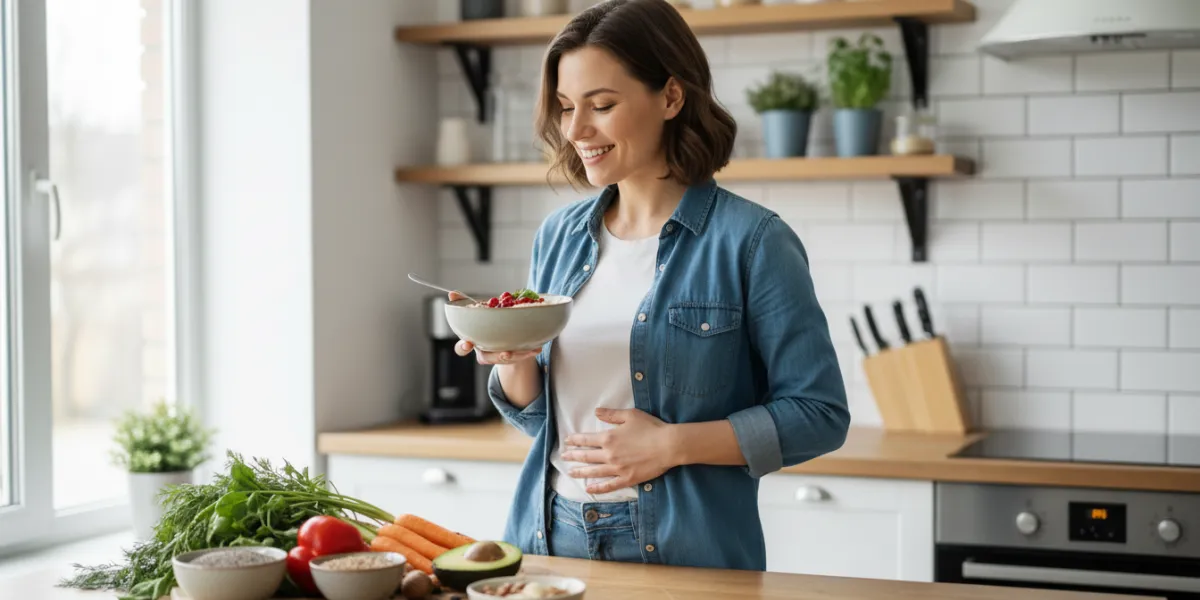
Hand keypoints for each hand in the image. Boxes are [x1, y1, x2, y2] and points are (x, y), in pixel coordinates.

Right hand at [448, 291, 539, 365]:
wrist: (499, 338)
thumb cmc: (483, 323)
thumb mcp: (473, 313)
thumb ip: (462, 304)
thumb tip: (451, 294)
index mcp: (471, 342)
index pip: (461, 349)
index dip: (463, 347)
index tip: (468, 343)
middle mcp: (484, 353)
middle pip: (488, 357)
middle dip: (497, 356)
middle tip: (506, 353)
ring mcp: (497, 358)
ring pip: (506, 359)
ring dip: (518, 355)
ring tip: (529, 349)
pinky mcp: (511, 359)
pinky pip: (519, 358)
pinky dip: (528, 353)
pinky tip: (536, 348)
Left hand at [561, 408, 678, 494]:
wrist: (668, 446)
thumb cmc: (650, 428)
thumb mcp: (630, 415)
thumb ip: (611, 414)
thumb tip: (596, 412)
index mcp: (608, 438)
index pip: (586, 440)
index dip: (575, 440)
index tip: (567, 441)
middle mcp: (609, 455)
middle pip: (586, 456)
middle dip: (573, 456)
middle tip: (563, 456)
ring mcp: (617, 469)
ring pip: (594, 472)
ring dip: (580, 472)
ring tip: (571, 472)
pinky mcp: (627, 479)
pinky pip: (608, 486)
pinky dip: (598, 488)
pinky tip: (589, 489)